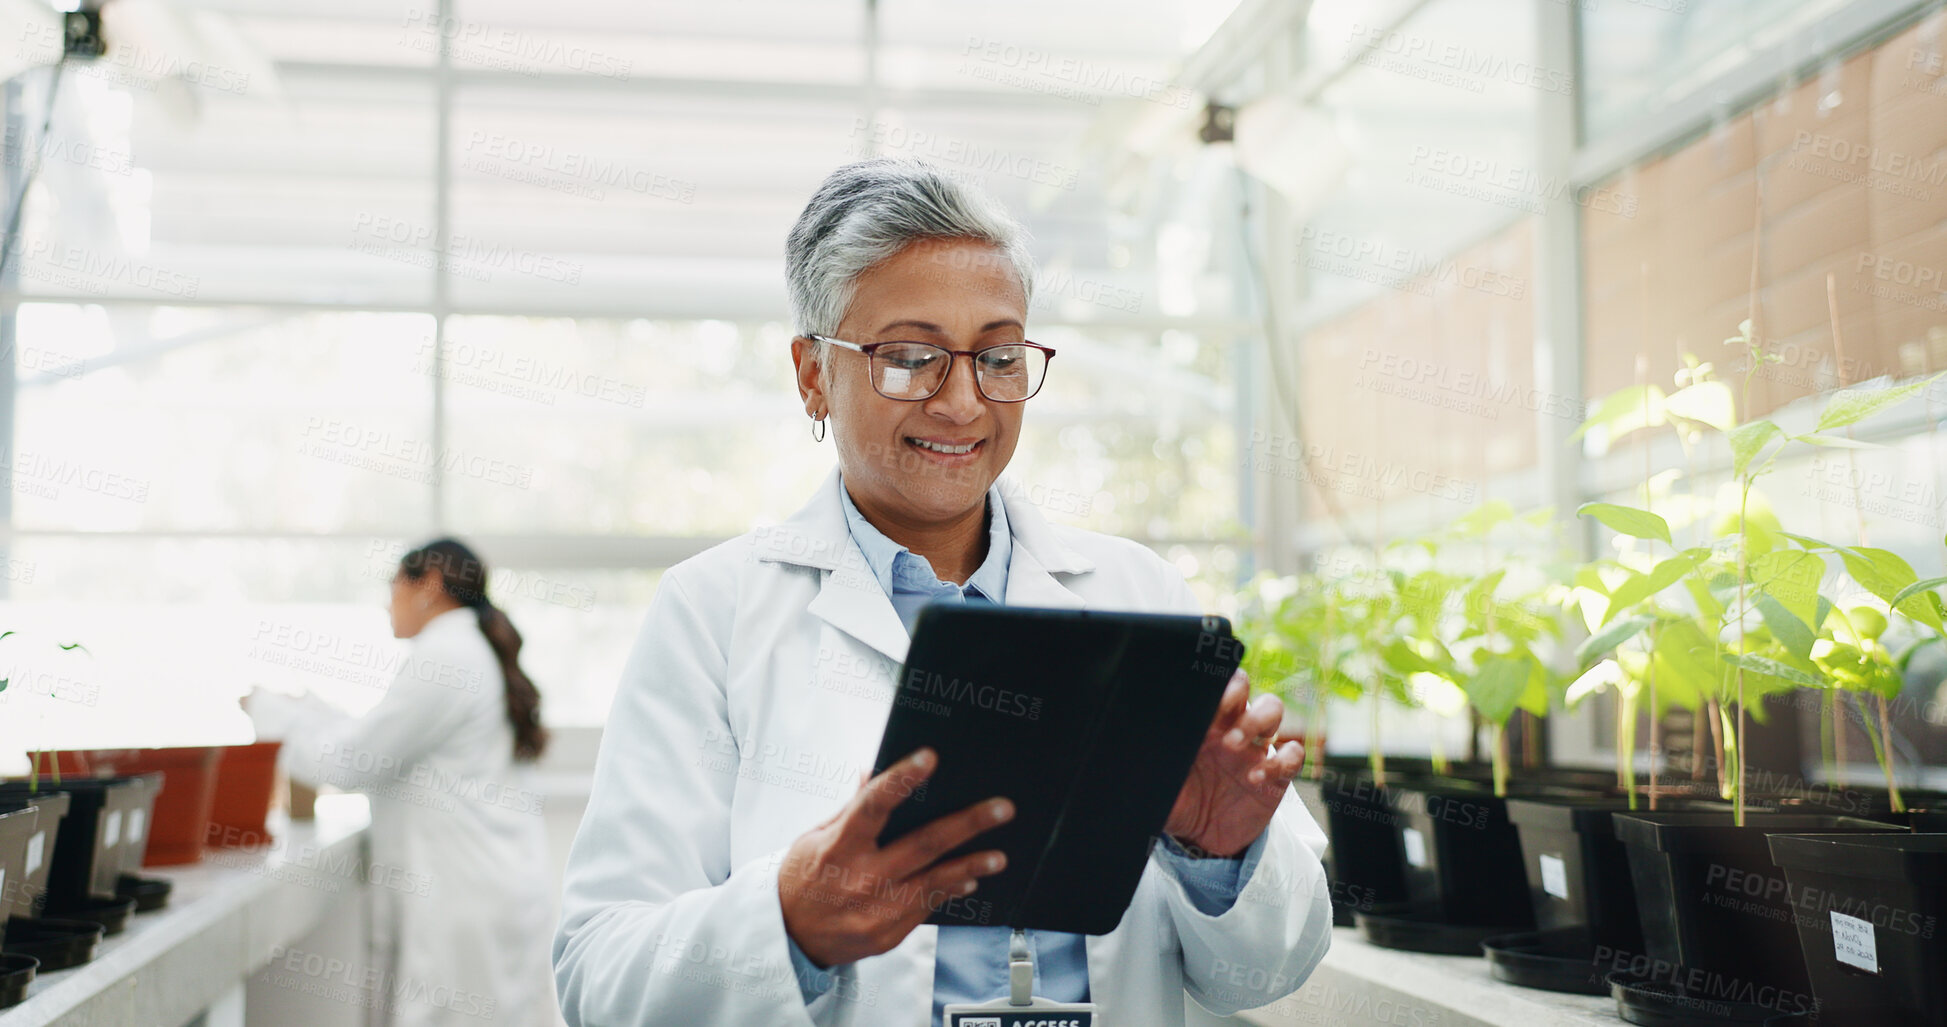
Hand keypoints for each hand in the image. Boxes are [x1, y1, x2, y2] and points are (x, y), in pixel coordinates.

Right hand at [778, 748, 1014, 968]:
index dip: (901, 779)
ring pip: (935, 882)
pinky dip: (951, 890)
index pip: (872, 806)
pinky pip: (927, 907)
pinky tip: (970, 878)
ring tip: (999, 856)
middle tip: (1002, 808)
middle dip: (967, 825)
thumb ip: (852, 808)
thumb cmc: (803, 878)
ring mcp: (876, 911)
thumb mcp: (815, 837)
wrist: (788, 937)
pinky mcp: (888, 935)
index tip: (930, 757)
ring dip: (971, 866)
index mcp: (837, 847)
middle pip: (922, 845)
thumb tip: (873, 770)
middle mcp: (859, 879)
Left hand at [1165, 671, 1302, 856]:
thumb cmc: (1177, 802)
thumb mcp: (1158, 784)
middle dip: (1241, 703)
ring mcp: (1254, 748)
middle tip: (1226, 736)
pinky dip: (1281, 761)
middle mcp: (1230, 727)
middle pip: (1247, 690)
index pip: (1217, 686)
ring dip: (1260, 722)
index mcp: (1203, 723)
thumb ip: (1148, 763)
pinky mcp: (1275, 775)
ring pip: (1272, 710)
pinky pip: (1292, 754)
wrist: (1201, 839)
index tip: (1212, 702)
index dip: (1220, 686)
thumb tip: (1121, 748)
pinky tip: (1257, 777)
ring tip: (1238, 748)